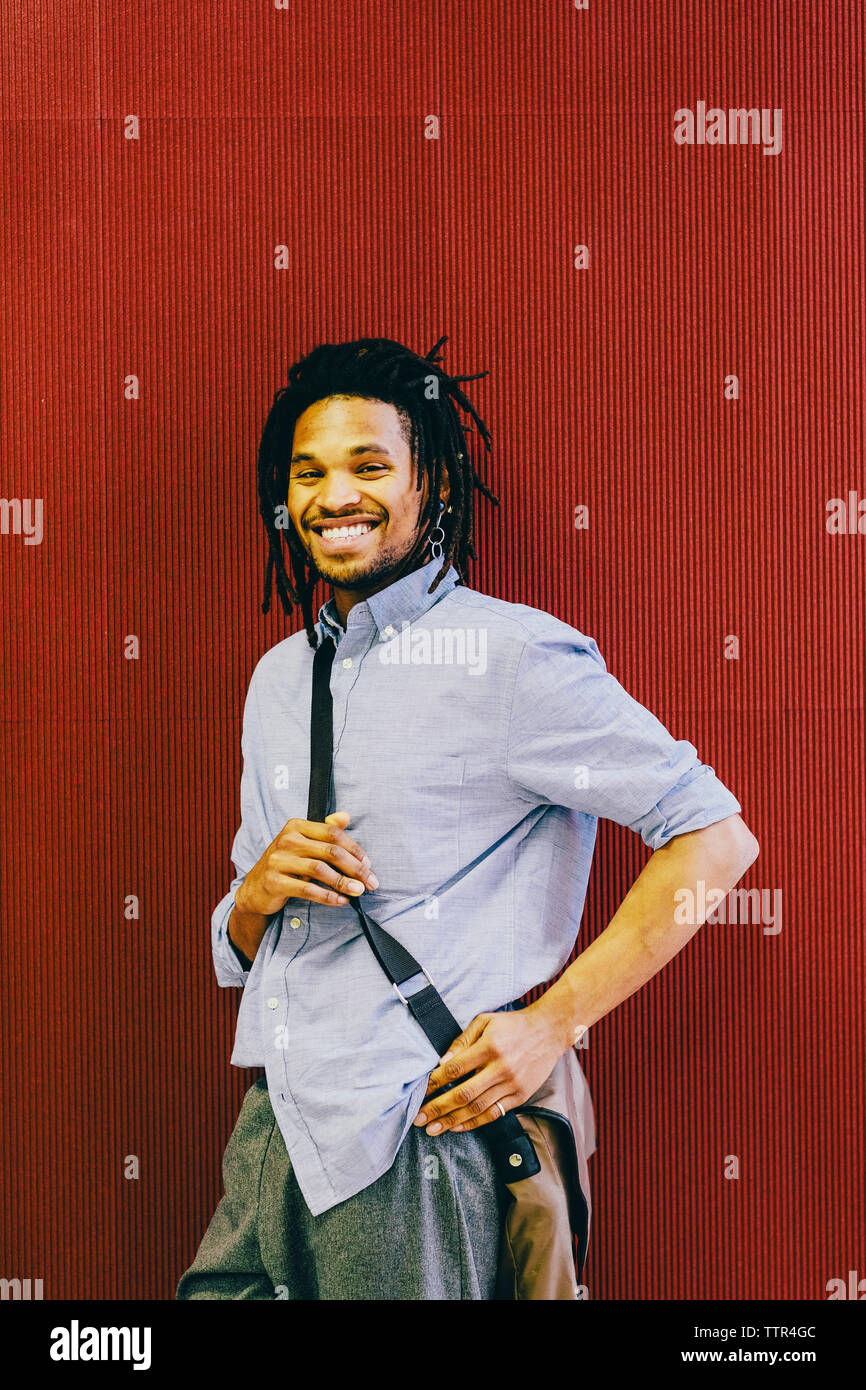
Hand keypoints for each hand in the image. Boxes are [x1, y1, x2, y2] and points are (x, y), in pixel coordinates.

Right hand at [236, 810, 377, 917]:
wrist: (255, 888)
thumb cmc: (286, 864)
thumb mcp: (304, 844)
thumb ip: (325, 829)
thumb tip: (346, 816)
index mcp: (296, 826)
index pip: (333, 833)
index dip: (354, 849)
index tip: (368, 864)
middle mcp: (287, 839)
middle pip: (330, 851)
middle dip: (355, 868)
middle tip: (370, 882)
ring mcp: (278, 860)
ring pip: (320, 870)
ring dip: (343, 882)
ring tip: (358, 892)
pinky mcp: (274, 881)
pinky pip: (307, 889)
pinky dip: (327, 896)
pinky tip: (340, 901)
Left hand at [411, 1001, 566, 1135]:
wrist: (549, 1031)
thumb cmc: (513, 1024)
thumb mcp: (485, 1021)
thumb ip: (462, 1041)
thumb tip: (442, 1062)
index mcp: (489, 1047)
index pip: (455, 1069)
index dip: (435, 1082)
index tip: (421, 1092)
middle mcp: (500, 1068)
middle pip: (463, 1094)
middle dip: (438, 1108)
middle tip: (419, 1118)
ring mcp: (512, 1084)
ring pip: (477, 1108)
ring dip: (452, 1121)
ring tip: (433, 1128)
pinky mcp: (521, 1095)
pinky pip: (494, 1113)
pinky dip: (475, 1123)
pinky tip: (458, 1126)